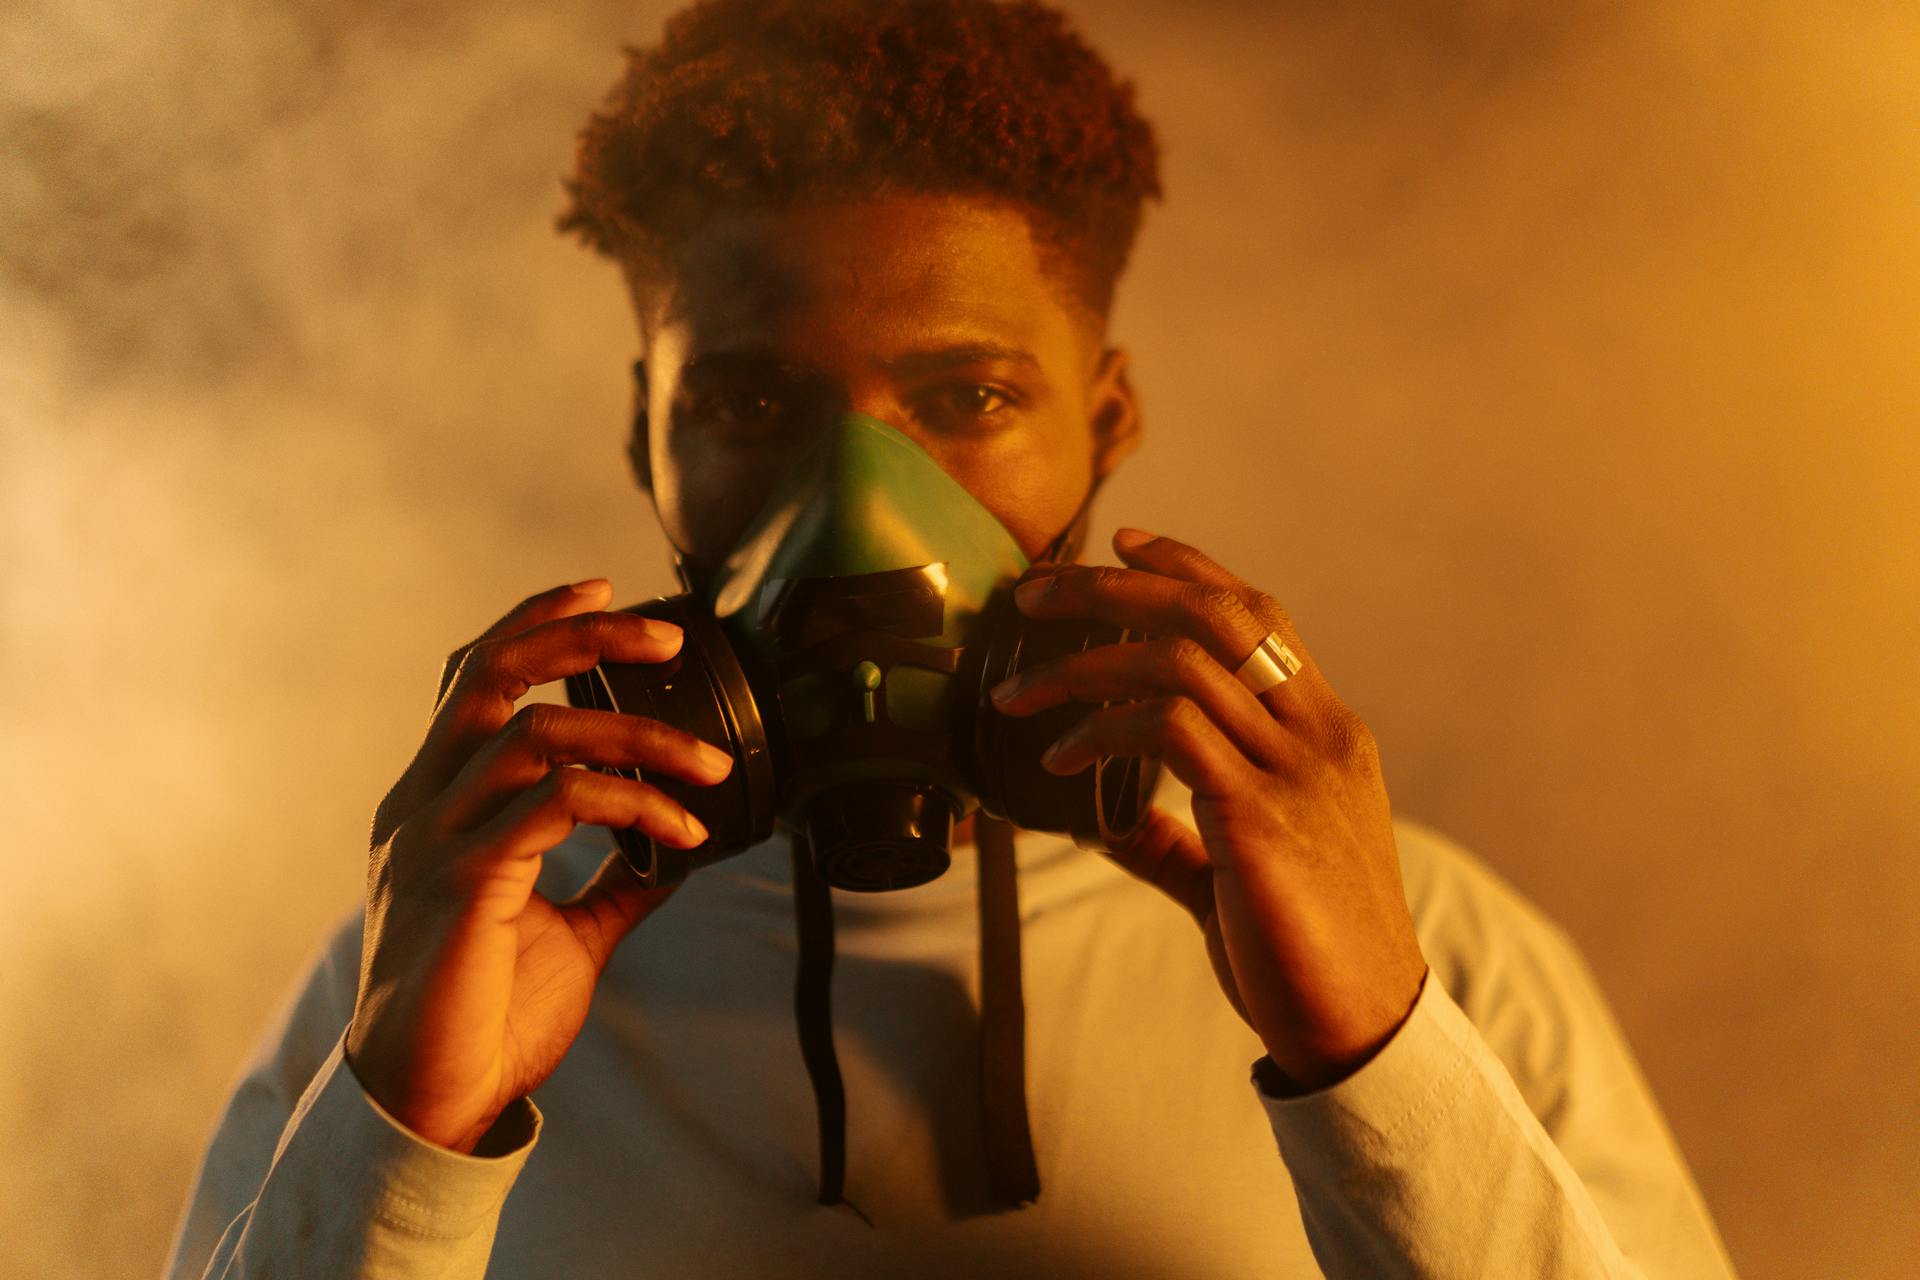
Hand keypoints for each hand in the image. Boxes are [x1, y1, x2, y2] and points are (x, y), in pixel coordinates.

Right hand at [344, 579, 734, 1151]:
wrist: (431, 1102)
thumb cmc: (485, 1015)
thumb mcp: (564, 931)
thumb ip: (612, 880)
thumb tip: (675, 847)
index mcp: (435, 804)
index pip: (473, 679)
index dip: (534, 622)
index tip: (601, 587)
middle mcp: (422, 806)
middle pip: (490, 674)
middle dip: (579, 637)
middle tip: (666, 636)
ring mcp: (434, 839)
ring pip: (536, 734)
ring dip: (639, 737)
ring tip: (712, 766)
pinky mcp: (463, 881)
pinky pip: (558, 805)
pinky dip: (633, 802)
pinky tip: (682, 827)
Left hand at [988, 531, 1428, 1091]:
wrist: (1361, 1029)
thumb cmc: (1305, 953)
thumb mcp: (1240, 872)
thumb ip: (1179, 836)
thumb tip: (1107, 821)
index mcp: (1326, 733)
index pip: (1261, 614)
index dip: (1188, 568)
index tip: (1124, 542)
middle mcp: (1319, 735)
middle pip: (1216, 613)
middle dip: (1115, 588)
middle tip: (1034, 594)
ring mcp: (1294, 770)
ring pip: (1180, 661)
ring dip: (1083, 664)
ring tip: (1017, 694)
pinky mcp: (1259, 816)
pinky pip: (1166, 730)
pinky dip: (1100, 729)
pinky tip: (1058, 758)